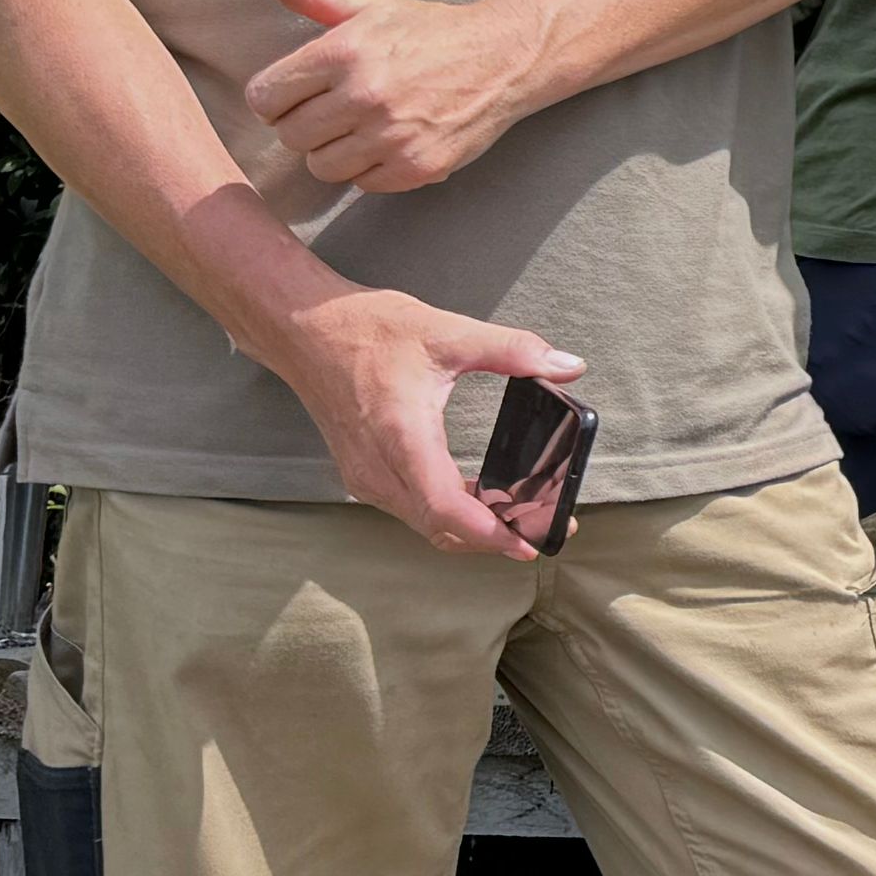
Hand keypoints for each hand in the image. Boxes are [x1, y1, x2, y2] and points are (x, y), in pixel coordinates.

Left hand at [245, 0, 548, 192]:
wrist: (505, 56)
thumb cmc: (431, 31)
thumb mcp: (371, 6)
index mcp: (343, 51)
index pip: (265, 97)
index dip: (277, 98)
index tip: (300, 95)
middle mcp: (364, 94)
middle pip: (291, 136)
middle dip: (307, 125)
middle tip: (337, 112)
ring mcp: (392, 134)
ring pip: (322, 166)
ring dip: (337, 151)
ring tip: (364, 129)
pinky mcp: (417, 166)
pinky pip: (363, 184)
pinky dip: (373, 169)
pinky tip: (392, 143)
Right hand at [268, 283, 581, 556]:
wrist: (307, 331)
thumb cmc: (368, 330)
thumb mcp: (449, 332)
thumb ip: (513, 350)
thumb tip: (568, 365)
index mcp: (400, 436)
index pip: (444, 507)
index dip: (488, 533)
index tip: (526, 544)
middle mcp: (377, 468)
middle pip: (440, 527)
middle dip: (494, 538)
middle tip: (544, 529)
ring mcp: (366, 476)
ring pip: (426, 524)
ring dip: (472, 529)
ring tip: (521, 518)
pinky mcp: (363, 474)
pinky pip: (412, 509)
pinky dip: (449, 515)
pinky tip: (481, 501)